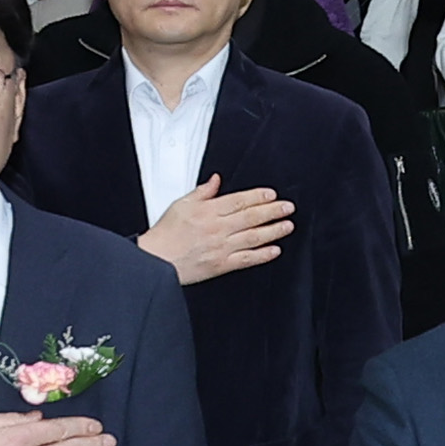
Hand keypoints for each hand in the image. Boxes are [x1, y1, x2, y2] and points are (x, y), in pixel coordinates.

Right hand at [140, 175, 292, 284]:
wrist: (156, 260)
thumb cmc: (166, 234)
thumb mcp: (181, 205)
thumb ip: (202, 192)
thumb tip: (216, 180)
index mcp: (208, 211)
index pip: (239, 200)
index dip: (259, 196)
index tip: (272, 195)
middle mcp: (217, 228)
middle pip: (251, 217)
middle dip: (273, 211)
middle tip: (288, 208)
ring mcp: (221, 247)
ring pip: (253, 237)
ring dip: (273, 231)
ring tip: (287, 225)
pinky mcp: (221, 265)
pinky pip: (246, 259)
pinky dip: (262, 255)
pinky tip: (274, 250)